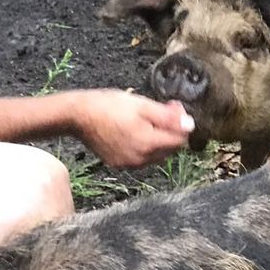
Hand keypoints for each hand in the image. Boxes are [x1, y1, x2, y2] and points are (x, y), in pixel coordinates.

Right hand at [71, 90, 193, 168]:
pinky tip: (133, 130)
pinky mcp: (119, 164)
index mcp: (148, 144)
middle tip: (160, 110)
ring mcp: (129, 164)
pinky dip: (143, 145)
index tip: (173, 107)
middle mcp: (141, 160)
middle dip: (170, 130)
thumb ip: (168, 117)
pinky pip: (141, 157)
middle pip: (169, 148)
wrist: (78, 116)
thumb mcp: (142, 105)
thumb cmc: (108, 106)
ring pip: (156, 154)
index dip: (181, 123)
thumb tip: (190, 125)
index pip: (180, 140)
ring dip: (157, 138)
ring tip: (145, 119)